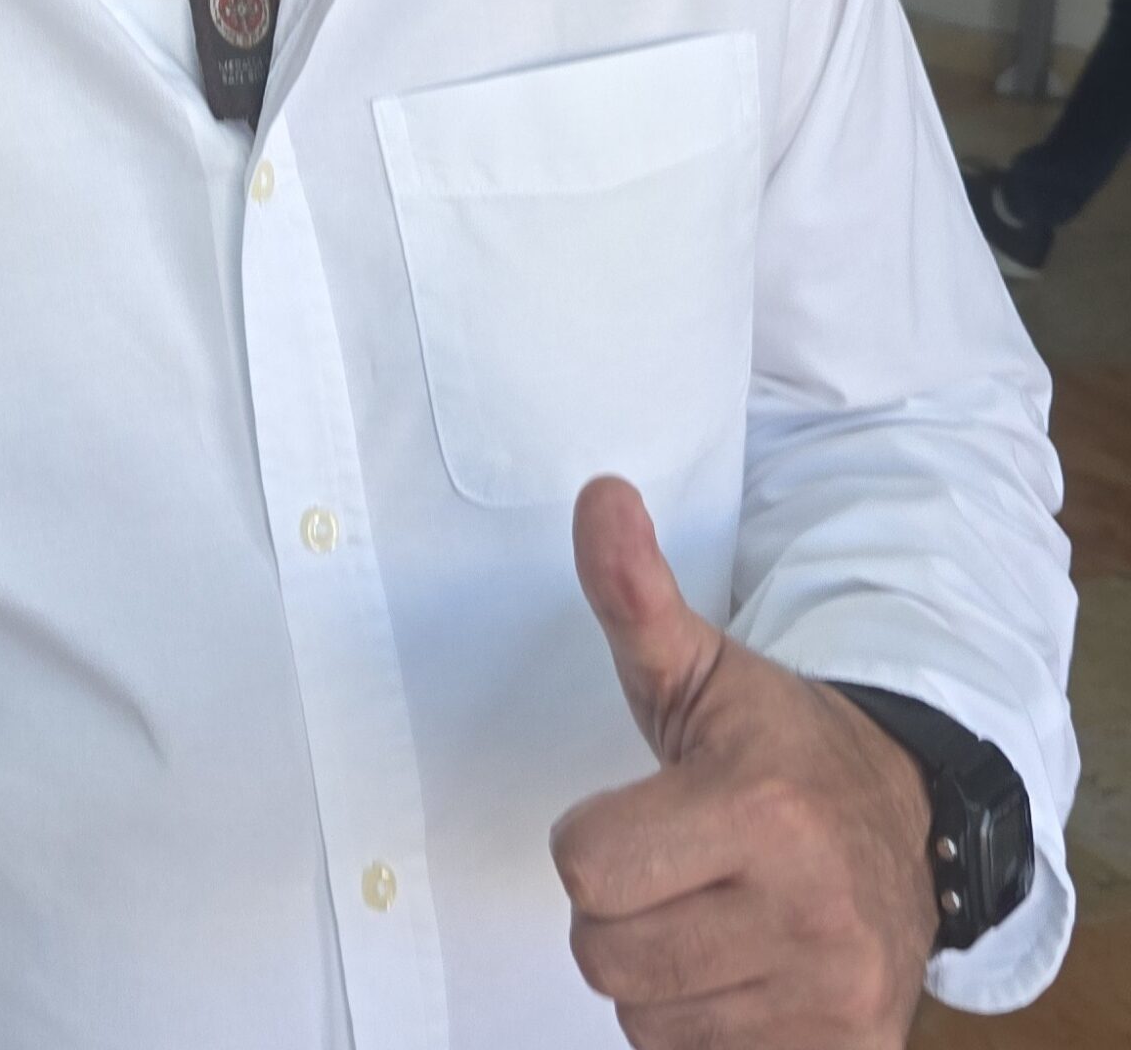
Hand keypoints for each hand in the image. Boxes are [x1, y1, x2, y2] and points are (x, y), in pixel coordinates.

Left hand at [550, 477, 937, 1046]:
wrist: (908, 820)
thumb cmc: (778, 745)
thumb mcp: (701, 667)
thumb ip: (632, 593)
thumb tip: (597, 496)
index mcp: (761, 809)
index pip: (584, 865)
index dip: (595, 838)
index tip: (642, 813)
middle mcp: (808, 911)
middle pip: (604, 952)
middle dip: (622, 909)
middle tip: (677, 866)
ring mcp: (832, 996)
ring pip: (643, 1018)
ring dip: (659, 971)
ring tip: (711, 911)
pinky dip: (704, 1027)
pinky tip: (740, 967)